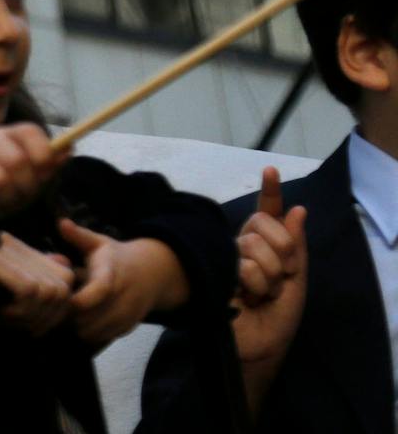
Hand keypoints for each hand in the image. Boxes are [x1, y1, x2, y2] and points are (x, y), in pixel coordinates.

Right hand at [0, 124, 65, 236]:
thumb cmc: (6, 189)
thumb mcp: (33, 178)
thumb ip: (50, 163)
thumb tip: (70, 147)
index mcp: (10, 135)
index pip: (30, 132)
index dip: (42, 156)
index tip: (42, 175)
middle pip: (16, 160)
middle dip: (24, 187)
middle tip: (19, 196)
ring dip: (5, 200)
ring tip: (2, 202)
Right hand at [0, 232, 75, 336]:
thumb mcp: (8, 296)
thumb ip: (37, 280)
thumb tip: (64, 265)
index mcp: (18, 250)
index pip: (65, 277)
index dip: (59, 307)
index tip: (38, 324)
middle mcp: (12, 246)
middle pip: (61, 286)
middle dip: (49, 317)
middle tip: (25, 328)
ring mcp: (0, 253)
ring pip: (48, 290)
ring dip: (33, 316)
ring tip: (11, 320)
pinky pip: (29, 291)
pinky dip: (20, 311)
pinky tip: (2, 314)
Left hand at [59, 219, 188, 345]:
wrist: (152, 275)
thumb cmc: (117, 257)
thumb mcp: (100, 242)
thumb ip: (80, 235)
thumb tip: (61, 222)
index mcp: (113, 273)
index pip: (100, 291)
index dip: (80, 299)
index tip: (64, 297)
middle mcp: (123, 297)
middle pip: (93, 317)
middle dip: (71, 314)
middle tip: (58, 305)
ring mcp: (127, 315)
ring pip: (96, 331)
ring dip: (78, 326)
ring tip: (68, 312)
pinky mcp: (127, 327)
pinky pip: (104, 337)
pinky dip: (89, 333)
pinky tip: (81, 320)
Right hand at [232, 167, 308, 376]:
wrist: (259, 345)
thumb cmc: (277, 317)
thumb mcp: (297, 281)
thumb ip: (295, 245)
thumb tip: (298, 209)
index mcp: (265, 246)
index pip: (267, 213)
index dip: (270, 191)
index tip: (271, 169)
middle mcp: (244, 245)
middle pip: (265, 226)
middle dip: (283, 254)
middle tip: (280, 280)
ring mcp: (227, 256)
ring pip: (254, 246)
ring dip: (269, 277)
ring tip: (260, 295)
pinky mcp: (215, 269)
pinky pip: (243, 265)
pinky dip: (255, 285)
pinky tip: (245, 298)